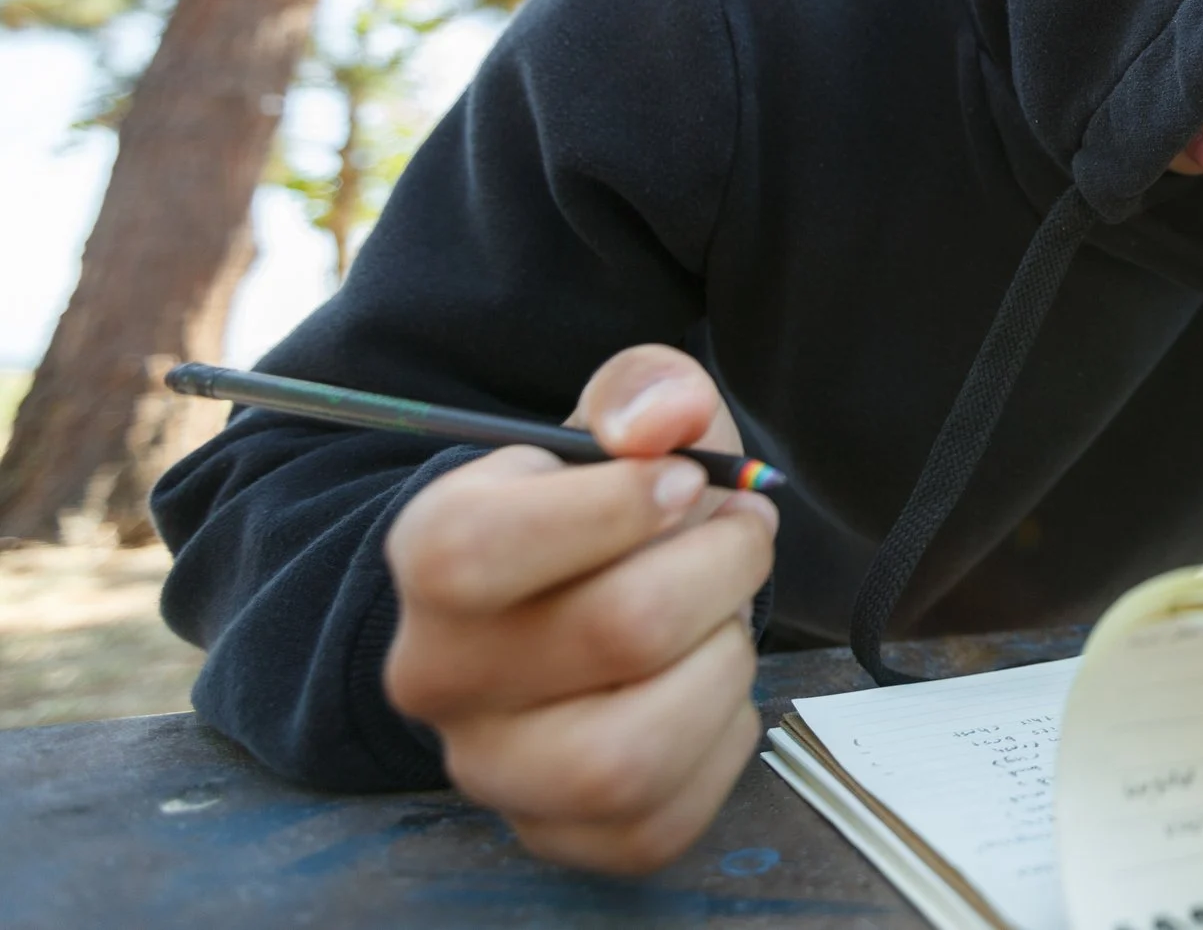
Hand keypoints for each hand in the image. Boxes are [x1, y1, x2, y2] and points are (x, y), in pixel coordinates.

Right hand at [383, 345, 777, 873]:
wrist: (578, 598)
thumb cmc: (610, 508)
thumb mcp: (623, 422)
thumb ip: (645, 392)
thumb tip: (665, 419)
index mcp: (434, 552)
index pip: (480, 550)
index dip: (617, 507)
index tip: (685, 482)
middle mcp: (440, 673)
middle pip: (615, 633)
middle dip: (721, 568)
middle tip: (743, 534)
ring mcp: (490, 768)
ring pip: (630, 754)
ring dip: (722, 667)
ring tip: (724, 621)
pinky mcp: (553, 834)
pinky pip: (659, 821)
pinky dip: (721, 746)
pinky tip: (711, 689)